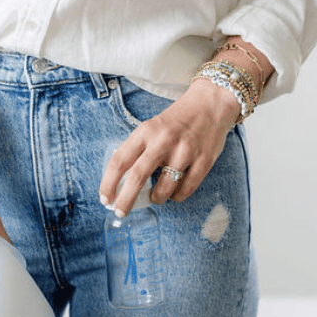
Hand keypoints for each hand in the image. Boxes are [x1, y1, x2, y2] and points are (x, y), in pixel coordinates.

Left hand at [99, 77, 241, 215]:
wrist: (210, 104)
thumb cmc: (175, 121)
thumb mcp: (150, 128)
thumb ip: (137, 151)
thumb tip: (121, 184)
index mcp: (145, 132)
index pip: (119, 161)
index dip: (108, 183)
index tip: (105, 199)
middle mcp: (163, 140)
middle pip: (137, 177)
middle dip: (126, 200)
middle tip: (121, 212)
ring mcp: (185, 151)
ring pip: (164, 189)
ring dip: (157, 198)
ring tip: (156, 195)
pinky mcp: (204, 160)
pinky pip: (185, 190)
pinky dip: (176, 197)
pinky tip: (174, 192)